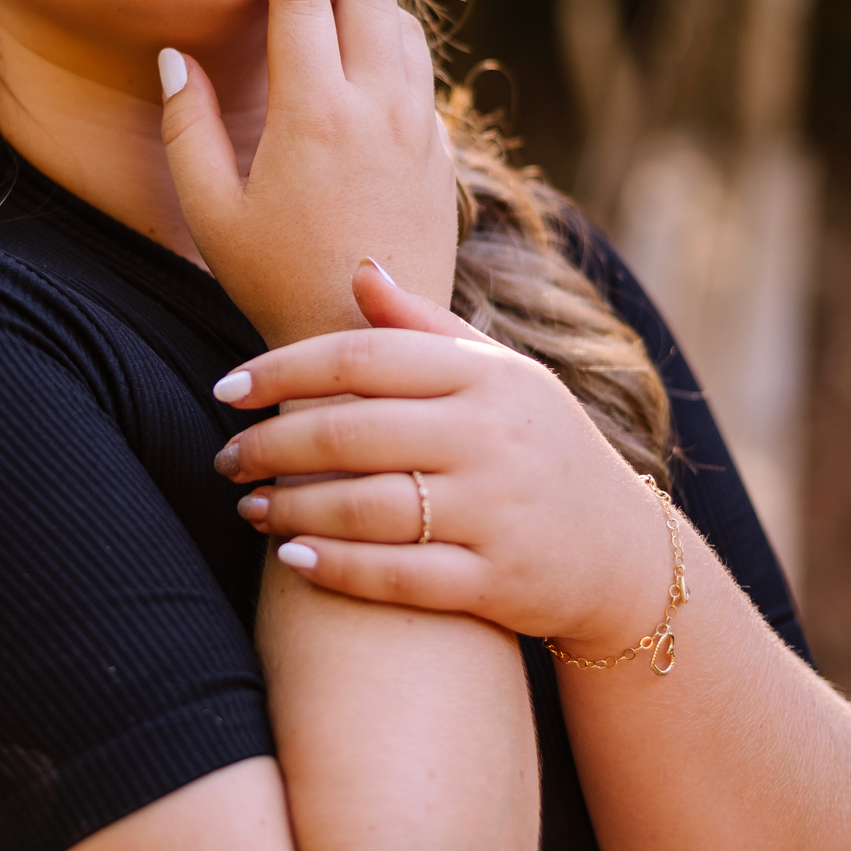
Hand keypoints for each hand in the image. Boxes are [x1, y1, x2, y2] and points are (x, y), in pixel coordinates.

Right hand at [158, 0, 457, 347]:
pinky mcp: (441, 155)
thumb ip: (187, 128)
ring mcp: (418, 129)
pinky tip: (375, 34)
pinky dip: (395, 32)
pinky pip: (421, 70)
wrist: (372, 340)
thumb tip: (175, 57)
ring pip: (404, 24)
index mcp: (314, 111)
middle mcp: (377, 107)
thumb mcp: (211, 212)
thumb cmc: (276, 281)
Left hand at [211, 262, 678, 656]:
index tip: (227, 389)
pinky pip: (398, 577)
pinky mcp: (497, 582)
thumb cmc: (540, 445)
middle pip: (351, 434)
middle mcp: (490, 438)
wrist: (626, 552)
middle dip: (271, 446)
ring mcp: (496, 512)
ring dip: (292, 509)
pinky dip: (337, 569)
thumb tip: (358, 268)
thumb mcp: (499, 373)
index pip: (361, 359)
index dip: (282, 371)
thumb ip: (423, 325)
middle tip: (225, 457)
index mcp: (484, 376)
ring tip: (248, 506)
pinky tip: (291, 560)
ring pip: (366, 508)